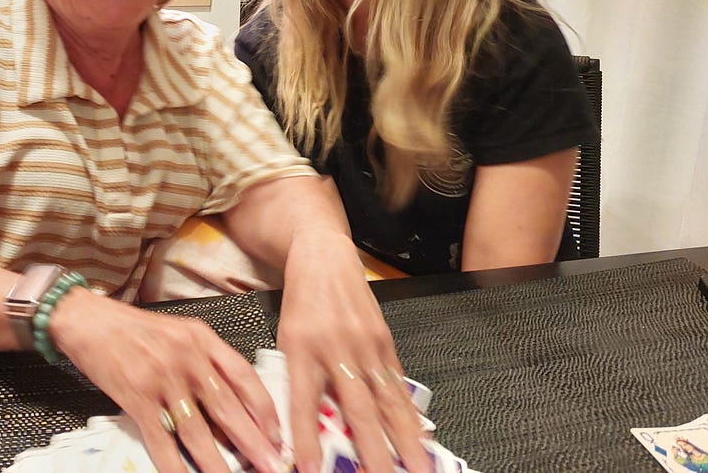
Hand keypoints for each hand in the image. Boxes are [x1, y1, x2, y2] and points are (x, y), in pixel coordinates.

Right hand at [49, 288, 290, 472]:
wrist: (89, 320)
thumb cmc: (133, 328)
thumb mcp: (178, 332)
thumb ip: (205, 359)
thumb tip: (230, 400)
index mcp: (201, 338)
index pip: (243, 376)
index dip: (264, 408)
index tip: (277, 432)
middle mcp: (186, 357)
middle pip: (228, 407)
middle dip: (254, 442)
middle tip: (272, 465)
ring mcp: (162, 379)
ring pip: (198, 430)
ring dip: (219, 462)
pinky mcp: (137, 398)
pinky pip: (161, 440)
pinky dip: (174, 465)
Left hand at [277, 230, 430, 472]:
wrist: (323, 257)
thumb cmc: (301, 304)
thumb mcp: (286, 340)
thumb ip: (297, 381)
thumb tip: (307, 429)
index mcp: (301, 350)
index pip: (304, 404)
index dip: (306, 440)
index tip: (308, 470)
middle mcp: (337, 349)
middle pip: (358, 411)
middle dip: (372, 454)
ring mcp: (367, 346)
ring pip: (388, 402)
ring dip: (404, 443)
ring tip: (417, 471)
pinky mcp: (385, 342)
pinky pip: (399, 386)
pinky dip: (410, 417)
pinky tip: (421, 440)